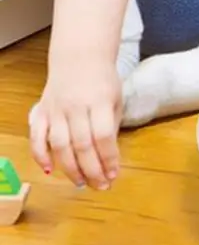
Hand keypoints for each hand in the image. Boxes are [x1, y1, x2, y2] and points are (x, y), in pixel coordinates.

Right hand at [29, 66, 122, 190]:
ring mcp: (56, 109)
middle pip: (82, 144)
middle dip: (92, 169)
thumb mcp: (116, 99)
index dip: (108, 158)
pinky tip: (50, 170)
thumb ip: (112, 126)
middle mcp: (76, 106)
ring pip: (59, 145)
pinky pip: (36, 137)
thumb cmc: (102, 80)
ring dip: (70, 168)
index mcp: (99, 101)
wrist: (79, 58)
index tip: (114, 175)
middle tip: (100, 186)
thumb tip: (108, 157)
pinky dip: (40, 155)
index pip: (103, 136)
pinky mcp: (41, 111)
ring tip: (82, 182)